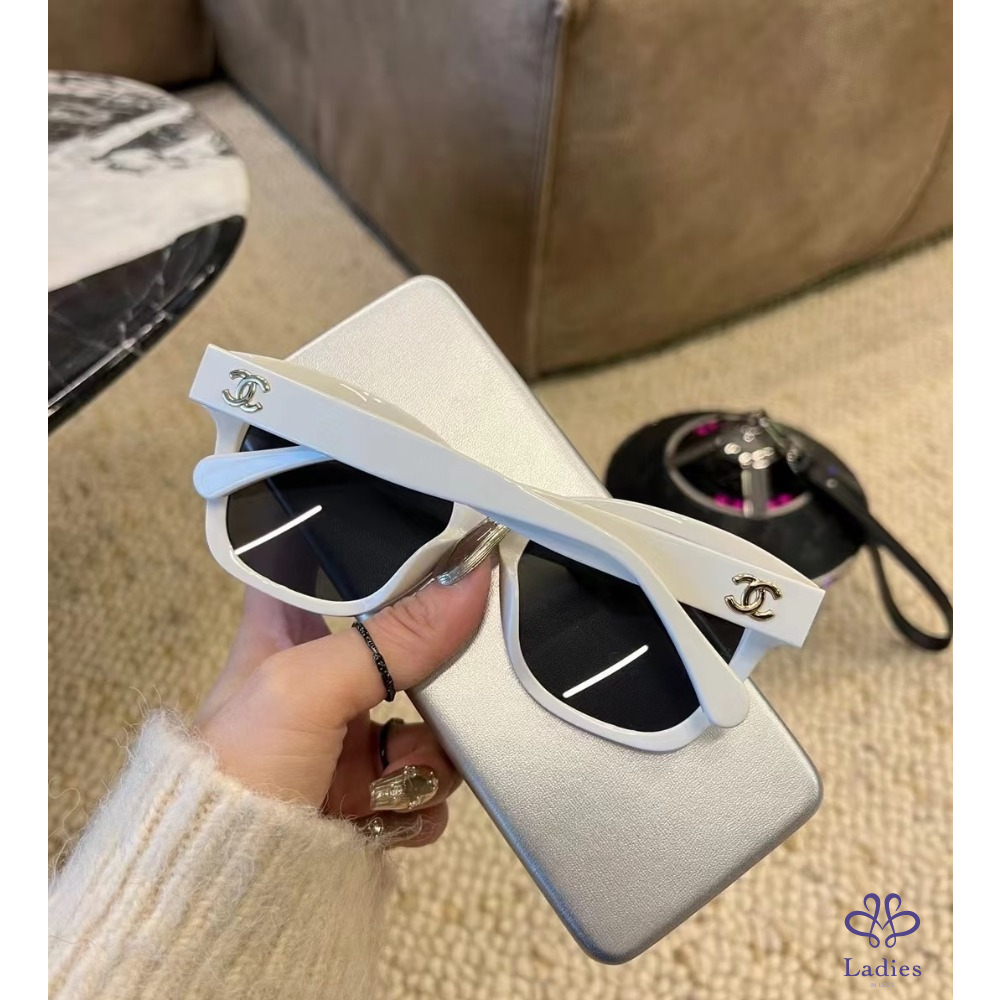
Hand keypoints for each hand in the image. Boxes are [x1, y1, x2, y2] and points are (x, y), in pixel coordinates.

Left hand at [195, 563, 490, 845]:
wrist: (219, 892)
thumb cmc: (241, 766)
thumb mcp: (308, 686)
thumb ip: (393, 637)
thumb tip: (473, 581)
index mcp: (284, 631)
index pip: (323, 564)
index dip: (369, 553)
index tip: (427, 549)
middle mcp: (321, 678)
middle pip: (405, 649)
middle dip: (433, 679)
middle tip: (431, 692)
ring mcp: (349, 739)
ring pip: (427, 722)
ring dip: (429, 756)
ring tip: (397, 779)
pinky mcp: (369, 794)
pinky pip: (427, 783)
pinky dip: (423, 802)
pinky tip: (396, 813)